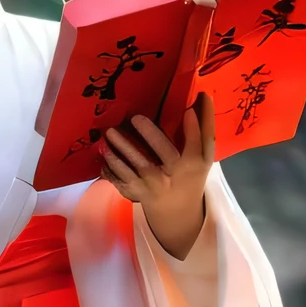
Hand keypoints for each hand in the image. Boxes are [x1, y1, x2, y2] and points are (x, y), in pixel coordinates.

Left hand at [101, 94, 214, 258]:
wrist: (177, 210)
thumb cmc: (190, 174)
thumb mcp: (203, 155)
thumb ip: (204, 128)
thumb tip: (204, 95)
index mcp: (192, 163)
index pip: (196, 143)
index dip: (193, 128)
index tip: (188, 111)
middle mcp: (173, 174)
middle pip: (164, 155)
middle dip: (151, 136)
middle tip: (136, 117)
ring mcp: (152, 185)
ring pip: (136, 168)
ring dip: (121, 151)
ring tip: (109, 134)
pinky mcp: (135, 191)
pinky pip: (120, 179)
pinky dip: (110, 167)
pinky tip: (102, 153)